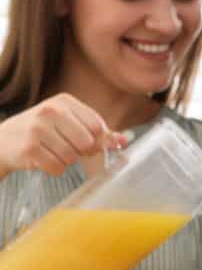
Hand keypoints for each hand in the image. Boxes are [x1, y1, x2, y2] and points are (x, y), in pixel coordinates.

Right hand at [0, 94, 124, 177]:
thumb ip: (97, 132)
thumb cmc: (41, 131)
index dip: (97, 140)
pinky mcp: (29, 148)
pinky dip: (54, 168)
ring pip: (73, 157)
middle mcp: (50, 111)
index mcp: (63, 101)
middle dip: (81, 151)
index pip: (97, 126)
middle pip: (87, 143)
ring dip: (66, 160)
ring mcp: (37, 129)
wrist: (3, 140)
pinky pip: (57, 167)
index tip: (87, 142)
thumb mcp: (68, 123)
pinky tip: (43, 158)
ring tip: (51, 151)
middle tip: (66, 147)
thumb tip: (123, 141)